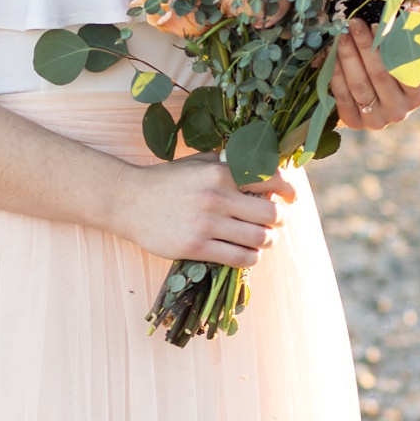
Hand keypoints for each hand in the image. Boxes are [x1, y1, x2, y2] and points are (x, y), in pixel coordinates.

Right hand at [112, 151, 298, 266]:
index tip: (291, 198)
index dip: (289, 190)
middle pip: (271, 214)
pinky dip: (250, 258)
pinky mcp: (196, 247)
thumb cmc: (167, 180)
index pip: (270, 179)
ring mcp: (207, 224)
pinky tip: (245, 253)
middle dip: (278, 220)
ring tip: (261, 240)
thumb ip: (229, 162)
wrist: (128, 201)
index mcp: (220, 171)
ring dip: (266, 242)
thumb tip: (264, 167)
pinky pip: (240, 258)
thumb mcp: (198, 162)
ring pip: (260, 239)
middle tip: (273, 222)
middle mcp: (217, 196)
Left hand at [332, 23, 419, 131]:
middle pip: (378, 76)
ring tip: (344, 35)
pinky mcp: (355, 123)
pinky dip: (337, 74)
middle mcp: (399, 113)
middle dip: (364, 47)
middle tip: (354, 23)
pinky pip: (342, 97)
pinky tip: (335, 54)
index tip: (377, 24)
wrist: (382, 96)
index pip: (404, 70)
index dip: (388, 48)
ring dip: (348, 57)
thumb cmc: (411, 72)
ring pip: (358, 85)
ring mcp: (376, 121)